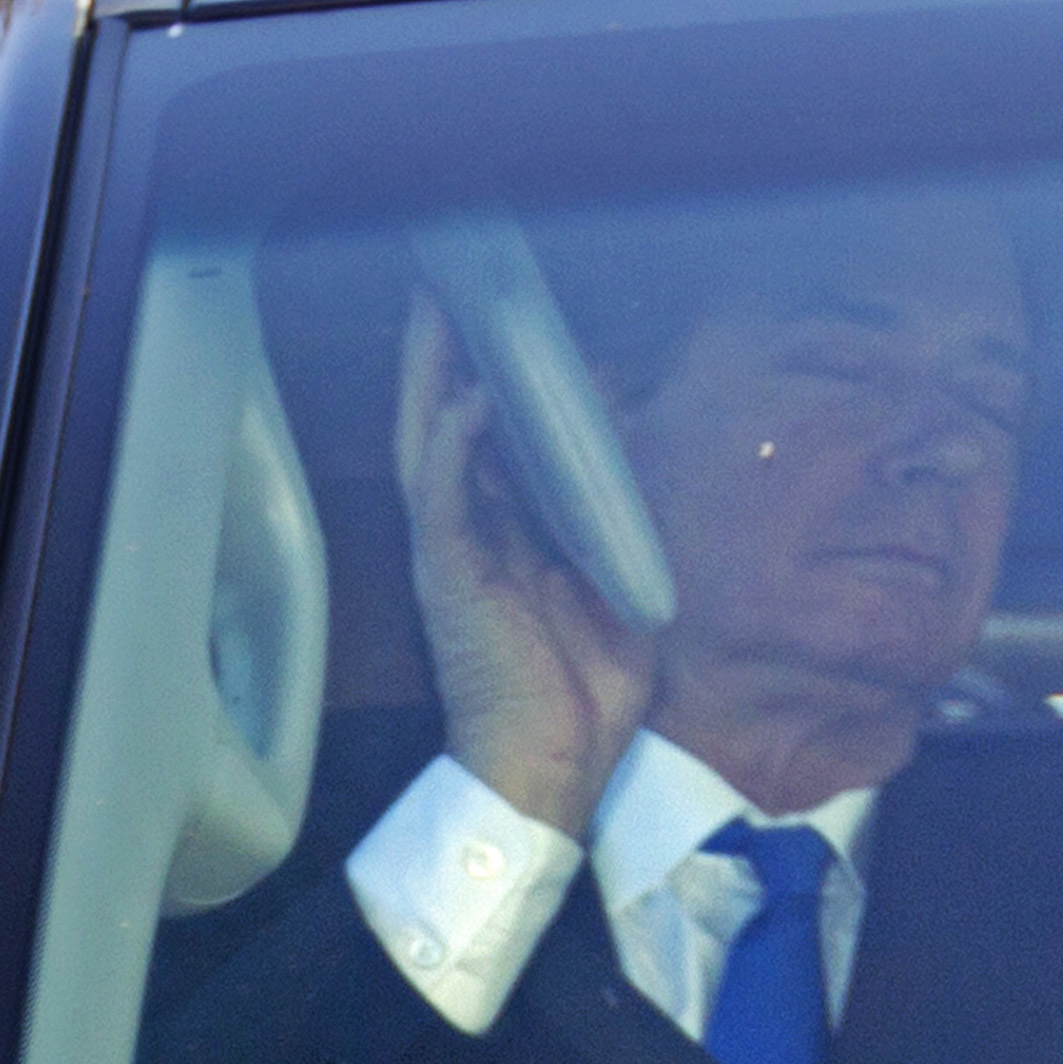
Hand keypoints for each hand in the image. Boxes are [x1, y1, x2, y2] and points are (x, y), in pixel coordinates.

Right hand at [395, 296, 656, 837]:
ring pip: (430, 445)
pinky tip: (467, 398)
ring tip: (440, 315)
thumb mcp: (614, 597)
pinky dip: (453, 444)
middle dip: (446, 361)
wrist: (553, 768)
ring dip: (434, 378)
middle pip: (447, 429)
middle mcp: (471, 537)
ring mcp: (455, 553)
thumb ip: (613, 536)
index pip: (491, 447)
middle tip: (451, 295)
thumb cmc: (582, 698)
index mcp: (507, 542)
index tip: (508, 331)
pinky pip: (444, 495)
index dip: (494, 387)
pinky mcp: (452, 574)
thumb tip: (632, 477)